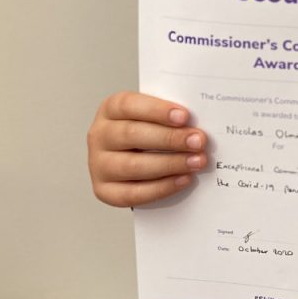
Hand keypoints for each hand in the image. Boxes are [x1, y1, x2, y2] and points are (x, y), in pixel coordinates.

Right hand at [87, 91, 207, 207]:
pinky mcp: (104, 191)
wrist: (132, 156)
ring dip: (170, 164)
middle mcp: (99, 135)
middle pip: (132, 135)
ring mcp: (98, 165)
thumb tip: (197, 123)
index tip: (185, 116)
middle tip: (199, 141)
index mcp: (111, 109)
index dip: (157, 110)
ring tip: (198, 161)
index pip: (129, 105)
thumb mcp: (155, 115)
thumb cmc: (149, 128)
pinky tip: (184, 179)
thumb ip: (171, 116)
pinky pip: (132, 193)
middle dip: (169, 139)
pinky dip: (162, 187)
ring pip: (132, 166)